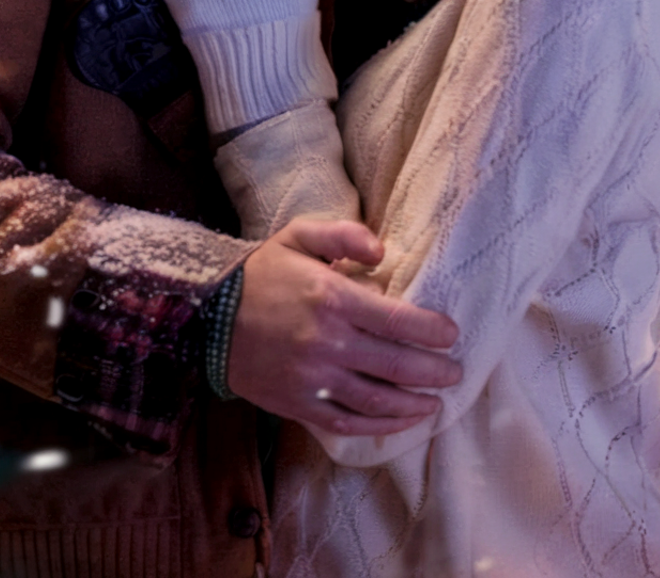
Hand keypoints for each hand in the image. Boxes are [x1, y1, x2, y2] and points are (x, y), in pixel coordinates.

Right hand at [225, 218, 461, 438]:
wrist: (204, 315)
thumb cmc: (259, 274)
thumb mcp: (297, 236)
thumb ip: (343, 234)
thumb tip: (384, 252)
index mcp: (331, 298)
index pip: (399, 321)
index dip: (433, 331)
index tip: (451, 334)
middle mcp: (327, 342)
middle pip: (398, 365)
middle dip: (436, 371)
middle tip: (456, 371)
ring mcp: (313, 378)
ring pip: (379, 400)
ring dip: (416, 404)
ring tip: (436, 401)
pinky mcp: (299, 404)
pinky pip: (349, 423)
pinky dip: (382, 426)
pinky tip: (402, 420)